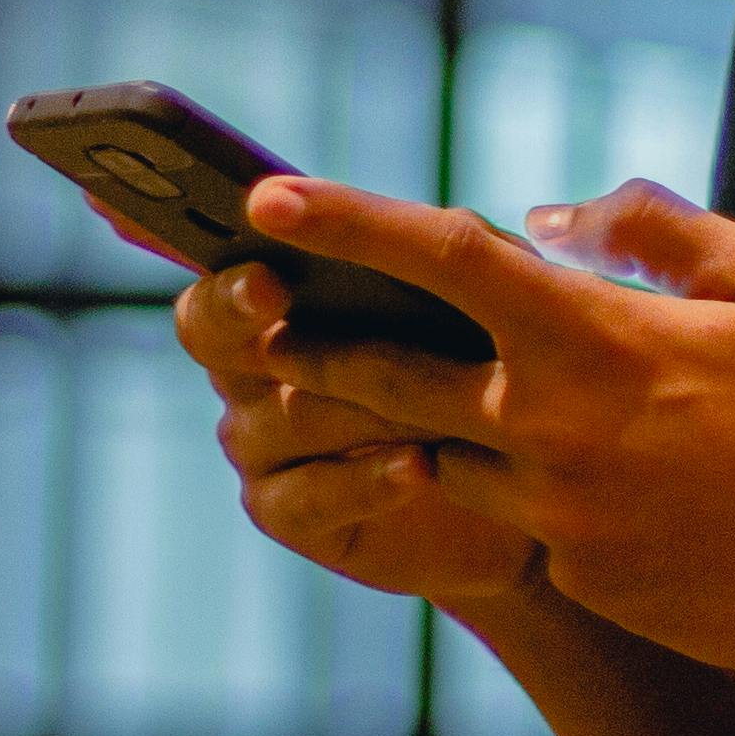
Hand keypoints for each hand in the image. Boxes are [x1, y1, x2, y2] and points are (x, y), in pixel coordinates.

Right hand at [167, 259, 547, 607]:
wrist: (519, 486)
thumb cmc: (479, 371)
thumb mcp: (467, 303)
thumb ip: (434, 256)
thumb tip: (414, 223)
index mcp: (269, 307)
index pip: (218, 282)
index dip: (231, 276)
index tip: (265, 263)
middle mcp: (246, 373)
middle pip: (214, 338)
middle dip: (241, 310)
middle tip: (275, 292)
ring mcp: (258, 447)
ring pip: (288, 414)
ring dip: (362, 402)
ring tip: (431, 397)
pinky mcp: (286, 512)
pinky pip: (310, 496)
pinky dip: (368, 479)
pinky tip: (421, 466)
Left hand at [225, 173, 734, 683]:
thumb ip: (647, 230)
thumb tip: (550, 219)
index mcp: (587, 337)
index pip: (436, 255)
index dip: (343, 219)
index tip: (267, 198)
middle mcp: (546, 429)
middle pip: (386, 377)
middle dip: (316, 348)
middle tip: (267, 328)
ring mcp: (554, 515)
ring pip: (445, 459)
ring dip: (420, 428)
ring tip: (398, 397)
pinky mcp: (579, 578)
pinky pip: (520, 522)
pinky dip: (521, 490)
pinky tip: (575, 481)